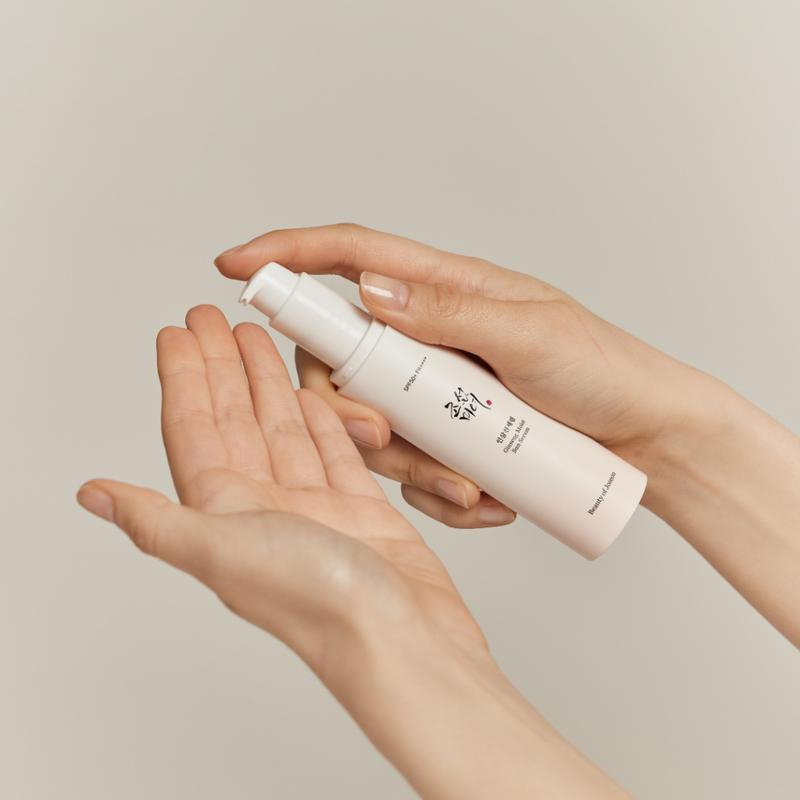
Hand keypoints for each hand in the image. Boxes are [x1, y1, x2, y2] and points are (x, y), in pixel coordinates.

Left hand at [77, 305, 627, 797]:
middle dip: (222, 368)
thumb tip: (92, 496)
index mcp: (226, 514)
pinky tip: (310, 394)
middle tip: (215, 317)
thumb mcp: (225, 549)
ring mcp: (314, 510)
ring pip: (284, 431)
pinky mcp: (361, 512)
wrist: (404, 641)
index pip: (194, 430)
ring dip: (268, 384)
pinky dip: (321, 420)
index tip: (180, 332)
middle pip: (236, 422)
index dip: (183, 379)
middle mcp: (265, 511)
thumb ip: (158, 519)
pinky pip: (333, 453)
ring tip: (260, 338)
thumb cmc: (319, 602)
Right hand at [215, 224, 717, 525]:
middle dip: (349, 406)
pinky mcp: (451, 436)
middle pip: (345, 360)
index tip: (234, 267)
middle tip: (383, 439)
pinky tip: (486, 498)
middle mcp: (429, 338)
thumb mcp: (530, 333)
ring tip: (470, 486)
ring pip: (376, 424)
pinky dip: (441, 491)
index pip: (350, 257)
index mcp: (444, 291)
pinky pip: (415, 467)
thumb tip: (370, 290)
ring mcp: (437, 391)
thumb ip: (450, 311)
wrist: (646, 438)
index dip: (288, 255)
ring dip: (411, 465)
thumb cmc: (601, 370)